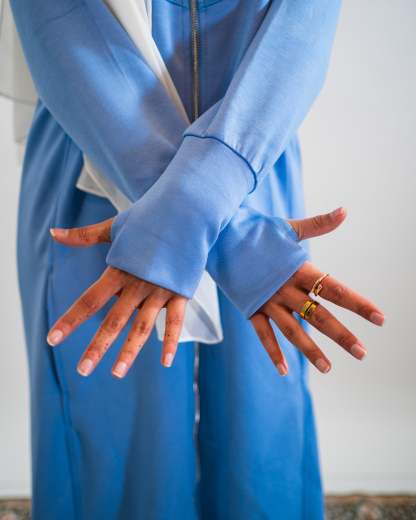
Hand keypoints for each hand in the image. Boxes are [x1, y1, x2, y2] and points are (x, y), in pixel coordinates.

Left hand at [47, 219, 187, 377]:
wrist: (186, 210)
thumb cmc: (148, 218)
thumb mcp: (115, 227)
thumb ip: (84, 236)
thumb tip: (53, 233)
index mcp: (119, 270)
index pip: (90, 299)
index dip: (71, 320)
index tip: (53, 339)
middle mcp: (137, 283)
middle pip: (114, 320)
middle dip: (98, 346)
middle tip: (83, 370)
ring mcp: (160, 289)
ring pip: (143, 326)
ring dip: (130, 351)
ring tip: (117, 373)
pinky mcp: (181, 291)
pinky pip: (176, 320)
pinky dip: (171, 341)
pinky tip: (165, 362)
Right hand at [250, 207, 384, 376]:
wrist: (219, 236)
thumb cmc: (257, 231)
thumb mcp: (288, 229)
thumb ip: (319, 225)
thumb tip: (345, 211)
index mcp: (298, 269)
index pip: (334, 288)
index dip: (357, 303)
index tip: (379, 318)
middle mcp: (285, 288)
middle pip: (318, 315)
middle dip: (341, 334)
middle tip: (362, 353)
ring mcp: (267, 300)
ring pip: (292, 330)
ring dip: (310, 350)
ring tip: (328, 368)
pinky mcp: (250, 308)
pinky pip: (263, 334)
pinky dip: (273, 352)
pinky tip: (284, 371)